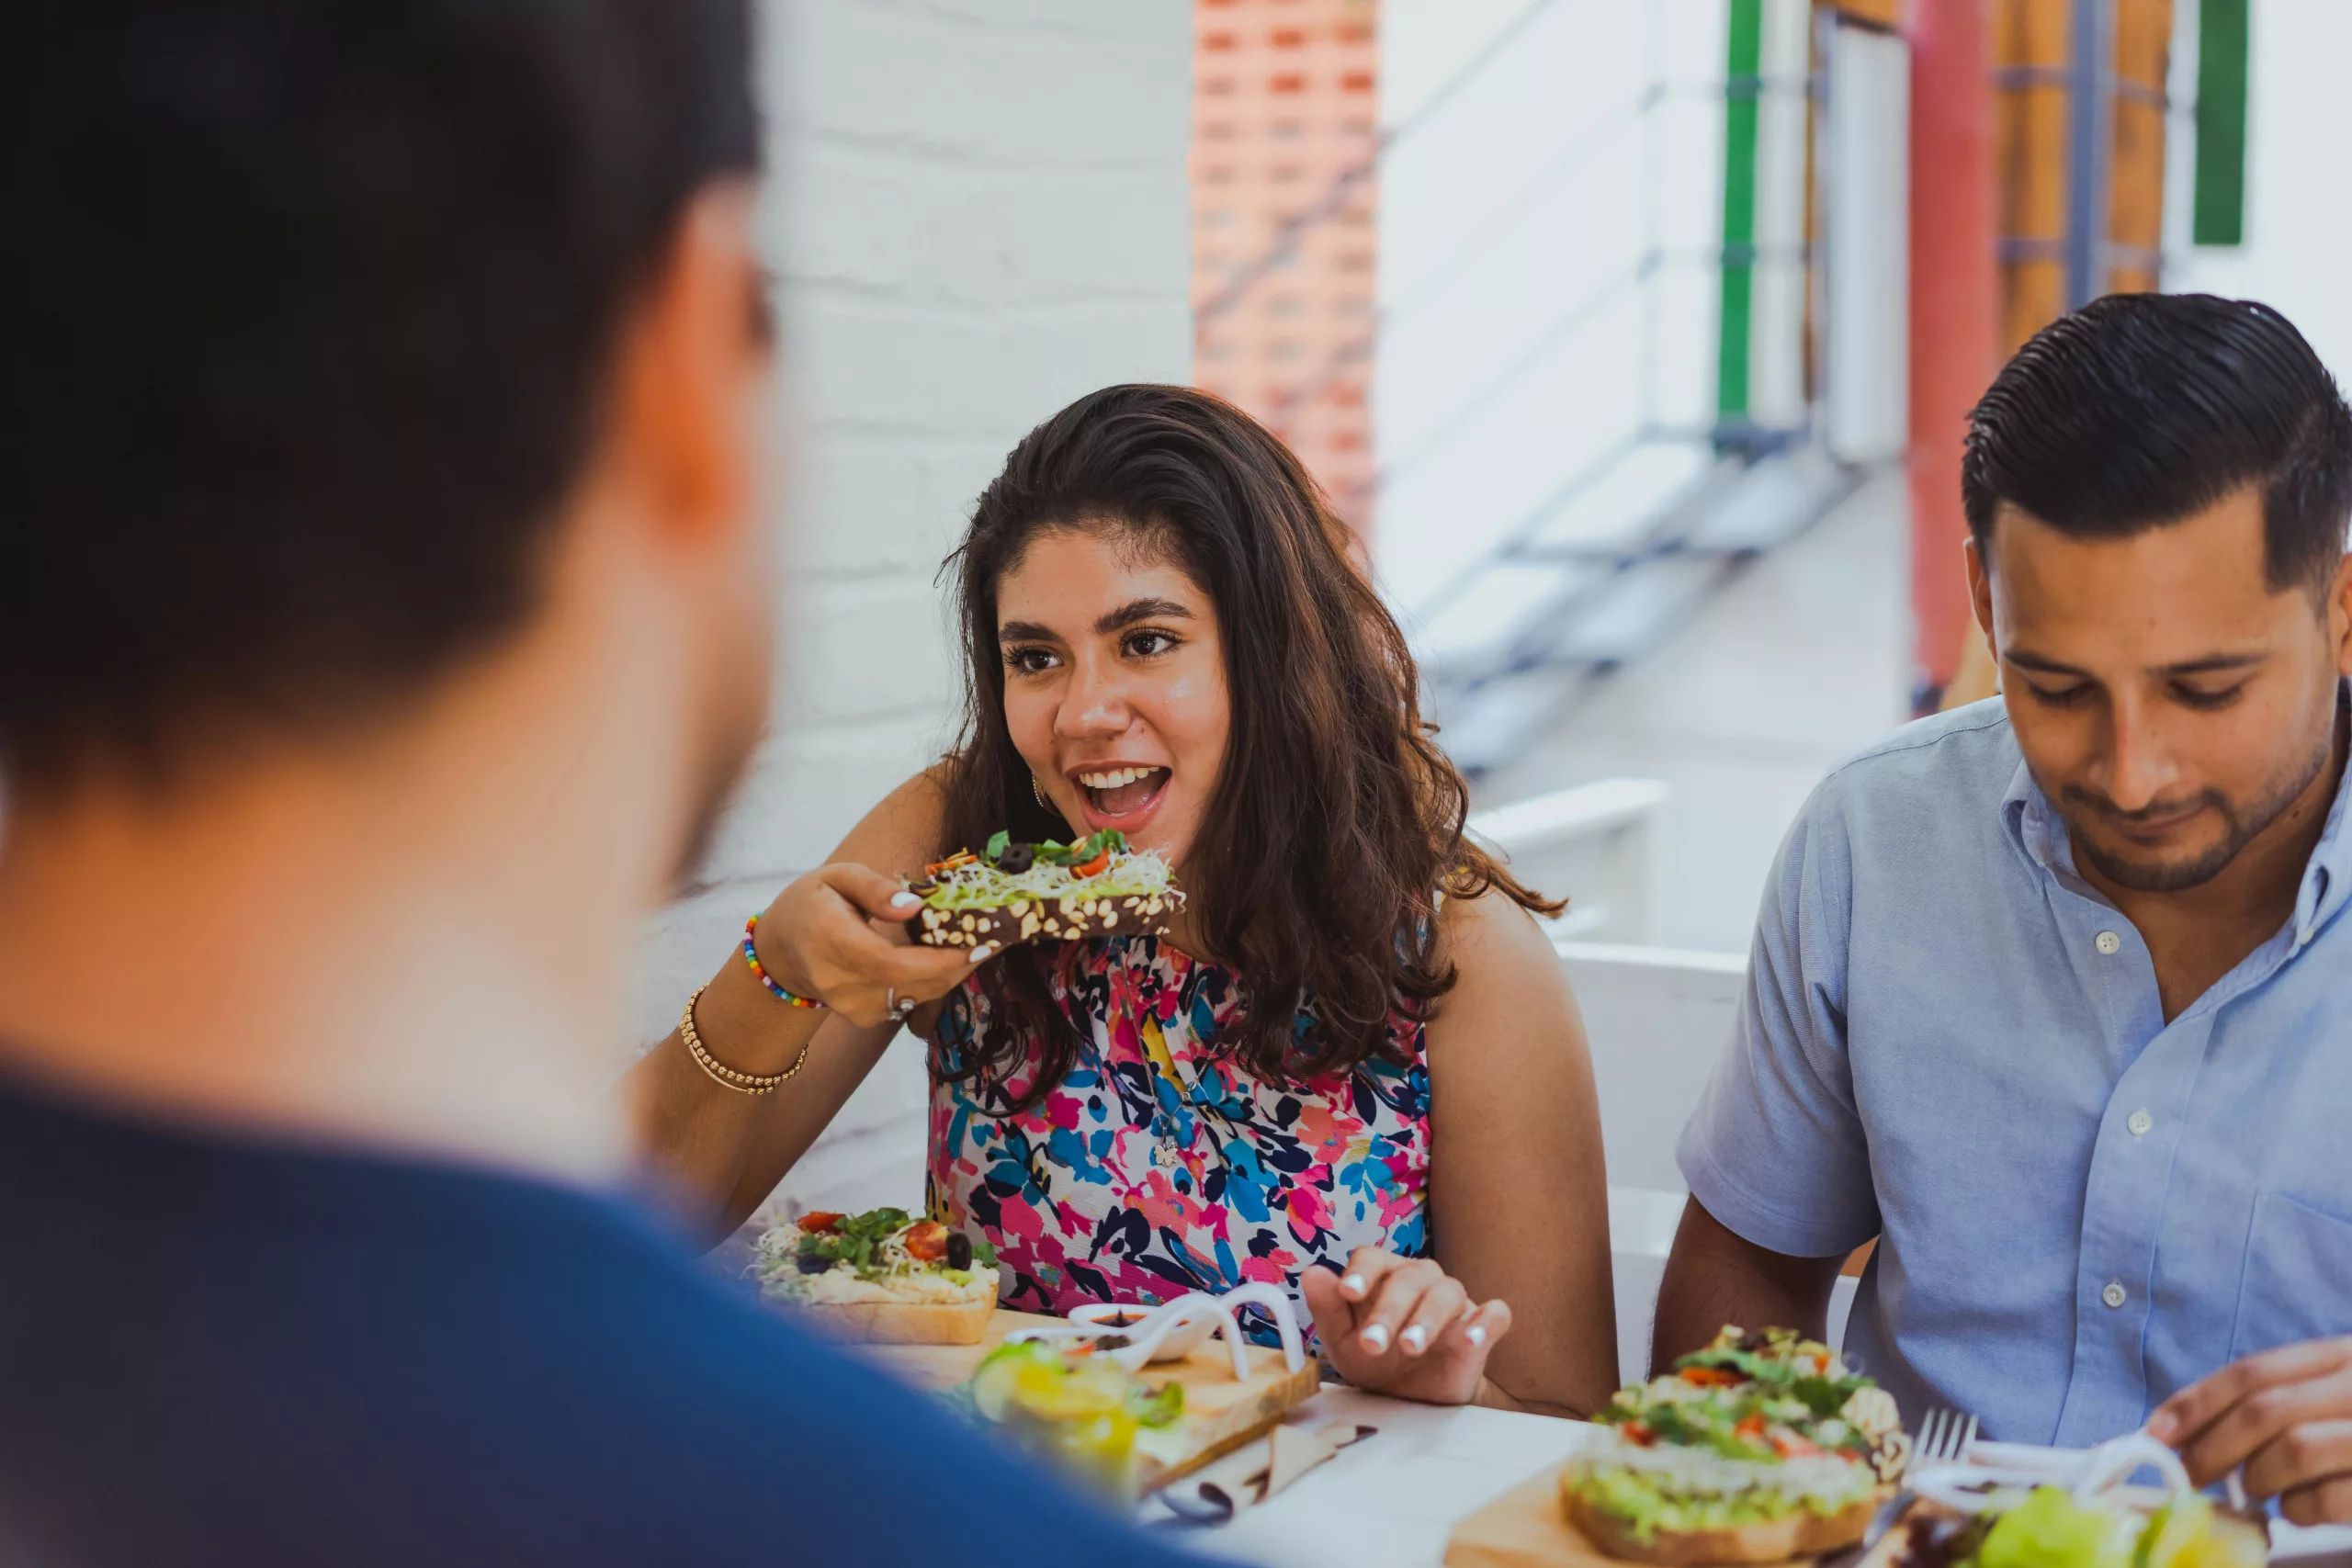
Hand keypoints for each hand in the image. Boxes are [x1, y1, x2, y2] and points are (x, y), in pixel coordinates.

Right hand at [757, 864, 999, 1028]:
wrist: (782, 952)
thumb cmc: (812, 903)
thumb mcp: (837, 876)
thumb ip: (875, 888)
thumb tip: (915, 905)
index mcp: (832, 940)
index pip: (890, 963)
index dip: (938, 960)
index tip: (977, 945)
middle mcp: (840, 982)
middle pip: (910, 984)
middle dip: (957, 966)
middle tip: (991, 941)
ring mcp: (851, 1006)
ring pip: (915, 997)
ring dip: (950, 976)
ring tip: (977, 947)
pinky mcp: (864, 1017)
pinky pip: (908, 1002)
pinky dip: (933, 984)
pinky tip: (948, 961)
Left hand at [1299, 1247, 1511, 1406]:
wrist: (1414, 1399)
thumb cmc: (1376, 1362)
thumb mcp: (1343, 1343)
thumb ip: (1328, 1309)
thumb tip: (1312, 1273)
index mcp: (1383, 1277)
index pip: (1373, 1258)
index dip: (1361, 1272)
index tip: (1347, 1293)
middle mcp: (1421, 1281)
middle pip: (1408, 1278)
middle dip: (1388, 1311)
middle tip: (1372, 1344)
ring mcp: (1455, 1302)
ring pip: (1447, 1292)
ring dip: (1427, 1318)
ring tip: (1410, 1346)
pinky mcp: (1482, 1326)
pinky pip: (1495, 1313)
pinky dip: (1486, 1322)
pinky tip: (1472, 1340)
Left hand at [2150, 1336, 2351, 1523]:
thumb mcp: (2335, 1391)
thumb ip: (2281, 1399)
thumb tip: (2186, 1428)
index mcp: (2344, 1356)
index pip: (2254, 1372)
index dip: (2197, 1401)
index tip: (2157, 1431)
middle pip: (2266, 1410)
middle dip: (2212, 1446)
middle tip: (2188, 1473)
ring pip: (2293, 1452)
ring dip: (2257, 1478)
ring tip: (2255, 1490)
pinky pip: (2326, 1499)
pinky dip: (2296, 1509)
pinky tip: (2296, 1509)